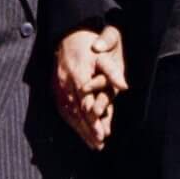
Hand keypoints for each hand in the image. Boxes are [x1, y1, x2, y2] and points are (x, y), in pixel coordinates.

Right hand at [57, 26, 126, 148]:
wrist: (68, 33)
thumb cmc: (89, 43)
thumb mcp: (104, 52)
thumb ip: (113, 71)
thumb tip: (124, 86)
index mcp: (78, 75)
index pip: (86, 103)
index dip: (93, 120)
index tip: (102, 134)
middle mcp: (66, 83)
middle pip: (77, 112)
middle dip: (88, 130)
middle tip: (99, 145)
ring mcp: (58, 86)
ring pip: (69, 113)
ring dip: (80, 129)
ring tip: (93, 144)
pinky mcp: (55, 88)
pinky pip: (62, 108)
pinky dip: (71, 122)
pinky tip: (79, 131)